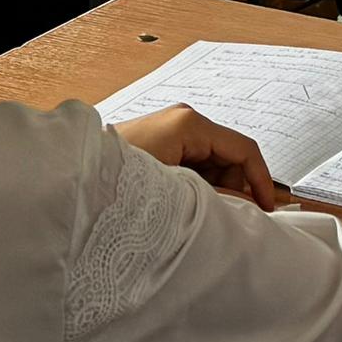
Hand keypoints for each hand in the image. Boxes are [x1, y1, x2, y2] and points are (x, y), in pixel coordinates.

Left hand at [120, 105, 281, 209]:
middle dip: (236, 188)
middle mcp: (184, 122)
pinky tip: (190, 208)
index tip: (266, 209)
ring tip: (206, 217)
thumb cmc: (117, 179)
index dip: (260, 180)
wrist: (75, 177)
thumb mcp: (176, 190)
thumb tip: (245, 207)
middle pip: (230, 156)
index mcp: (190, 124)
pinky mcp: (161, 145)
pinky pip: (194, 166)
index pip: (244, 148)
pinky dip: (199, 187)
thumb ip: (216, 197)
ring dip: (216, 190)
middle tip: (235, 220)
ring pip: (213, 164)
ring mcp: (172, 132)